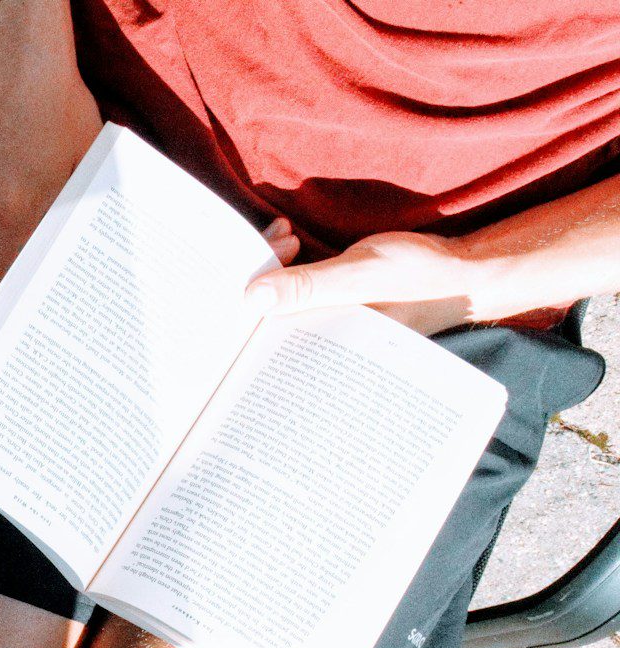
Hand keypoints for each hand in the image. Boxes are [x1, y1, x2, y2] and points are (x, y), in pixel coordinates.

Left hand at [244, 231, 480, 334]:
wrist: (463, 272)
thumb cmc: (418, 276)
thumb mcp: (358, 275)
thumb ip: (307, 287)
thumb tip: (252, 298)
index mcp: (320, 348)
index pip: (263, 333)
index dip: (248, 295)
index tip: (253, 257)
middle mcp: (316, 342)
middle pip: (265, 314)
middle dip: (261, 272)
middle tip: (283, 236)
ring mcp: (322, 323)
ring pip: (277, 298)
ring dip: (274, 262)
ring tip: (289, 235)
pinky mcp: (330, 305)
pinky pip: (294, 289)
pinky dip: (287, 263)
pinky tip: (291, 238)